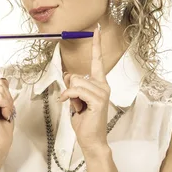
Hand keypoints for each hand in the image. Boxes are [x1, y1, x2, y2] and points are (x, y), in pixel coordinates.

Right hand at [0, 33, 15, 158]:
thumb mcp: (4, 104)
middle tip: (4, 111)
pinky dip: (5, 106)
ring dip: (8, 103)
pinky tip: (1, 116)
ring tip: (2, 114)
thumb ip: (1, 91)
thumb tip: (3, 79)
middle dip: (8, 97)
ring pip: (0, 89)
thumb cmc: (1, 127)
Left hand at [59, 23, 110, 153]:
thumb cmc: (85, 122)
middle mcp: (103, 86)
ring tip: (76, 108)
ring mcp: (102, 93)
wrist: (91, 140)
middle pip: (76, 75)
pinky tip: (71, 105)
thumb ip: (73, 86)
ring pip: (75, 82)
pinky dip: (69, 97)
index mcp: (100, 84)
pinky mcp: (98, 100)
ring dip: (69, 96)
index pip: (97, 61)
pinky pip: (76, 91)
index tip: (97, 31)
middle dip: (69, 89)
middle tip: (74, 104)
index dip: (96, 46)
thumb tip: (68, 74)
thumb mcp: (75, 101)